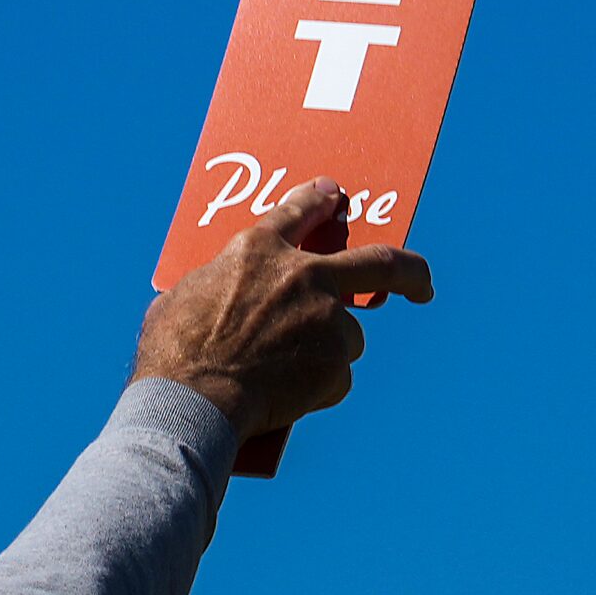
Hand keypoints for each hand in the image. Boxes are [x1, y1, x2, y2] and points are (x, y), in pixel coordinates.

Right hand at [131, 177, 432, 441]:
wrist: (193, 399)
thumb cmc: (174, 348)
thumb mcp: (186, 294)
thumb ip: (220, 285)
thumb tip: (223, 296)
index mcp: (260, 248)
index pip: (301, 209)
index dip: (319, 200)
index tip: (334, 195)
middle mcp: (304, 275)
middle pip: (379, 262)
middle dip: (409, 271)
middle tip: (421, 284)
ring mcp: (327, 320)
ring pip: (346, 333)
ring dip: (326, 349)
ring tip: (284, 370)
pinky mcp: (337, 365)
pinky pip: (334, 375)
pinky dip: (316, 385)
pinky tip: (285, 394)